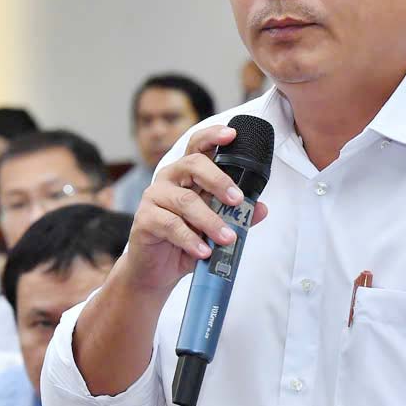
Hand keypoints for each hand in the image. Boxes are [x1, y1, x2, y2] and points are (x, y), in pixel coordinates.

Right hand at [123, 124, 267, 295]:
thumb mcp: (215, 228)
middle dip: (219, 180)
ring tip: (227, 238)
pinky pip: (171, 225)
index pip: (198, 145)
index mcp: (187, 174)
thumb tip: (261, 208)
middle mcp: (169, 179)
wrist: (157, 271)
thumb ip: (236, 216)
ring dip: (210, 220)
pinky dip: (191, 240)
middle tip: (237, 199)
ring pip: (186, 201)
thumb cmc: (186, 242)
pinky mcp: (144, 219)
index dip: (213, 136)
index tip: (231, 134)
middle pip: (193, 164)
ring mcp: (154, 197)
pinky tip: (204, 251)